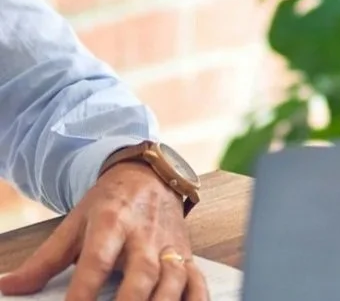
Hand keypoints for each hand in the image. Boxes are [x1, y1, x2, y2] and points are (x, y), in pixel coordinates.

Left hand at [0, 163, 205, 300]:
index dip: (84, 293)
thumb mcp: (75, 224)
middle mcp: (143, 234)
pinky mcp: (186, 254)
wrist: (150, 174)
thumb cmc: (110, 203)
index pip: (96, 262)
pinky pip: (197, 282)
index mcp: (111, 222)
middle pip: (140, 275)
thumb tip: (10, 287)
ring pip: (171, 280)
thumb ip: (44, 261)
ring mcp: (168, 245)